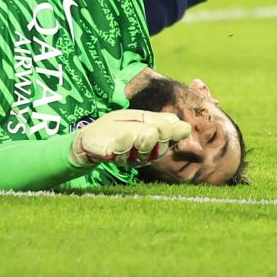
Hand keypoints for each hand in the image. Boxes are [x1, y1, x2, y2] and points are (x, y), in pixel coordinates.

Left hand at [69, 110, 190, 166]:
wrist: (90, 137)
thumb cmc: (118, 126)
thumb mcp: (140, 119)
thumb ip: (160, 122)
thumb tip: (185, 126)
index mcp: (153, 142)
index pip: (169, 139)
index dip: (174, 134)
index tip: (181, 128)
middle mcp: (144, 153)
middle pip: (157, 149)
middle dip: (160, 137)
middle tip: (161, 128)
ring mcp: (128, 157)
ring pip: (141, 153)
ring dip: (145, 142)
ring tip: (149, 132)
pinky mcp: (112, 156)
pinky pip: (119, 152)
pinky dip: (122, 144)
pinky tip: (125, 135)